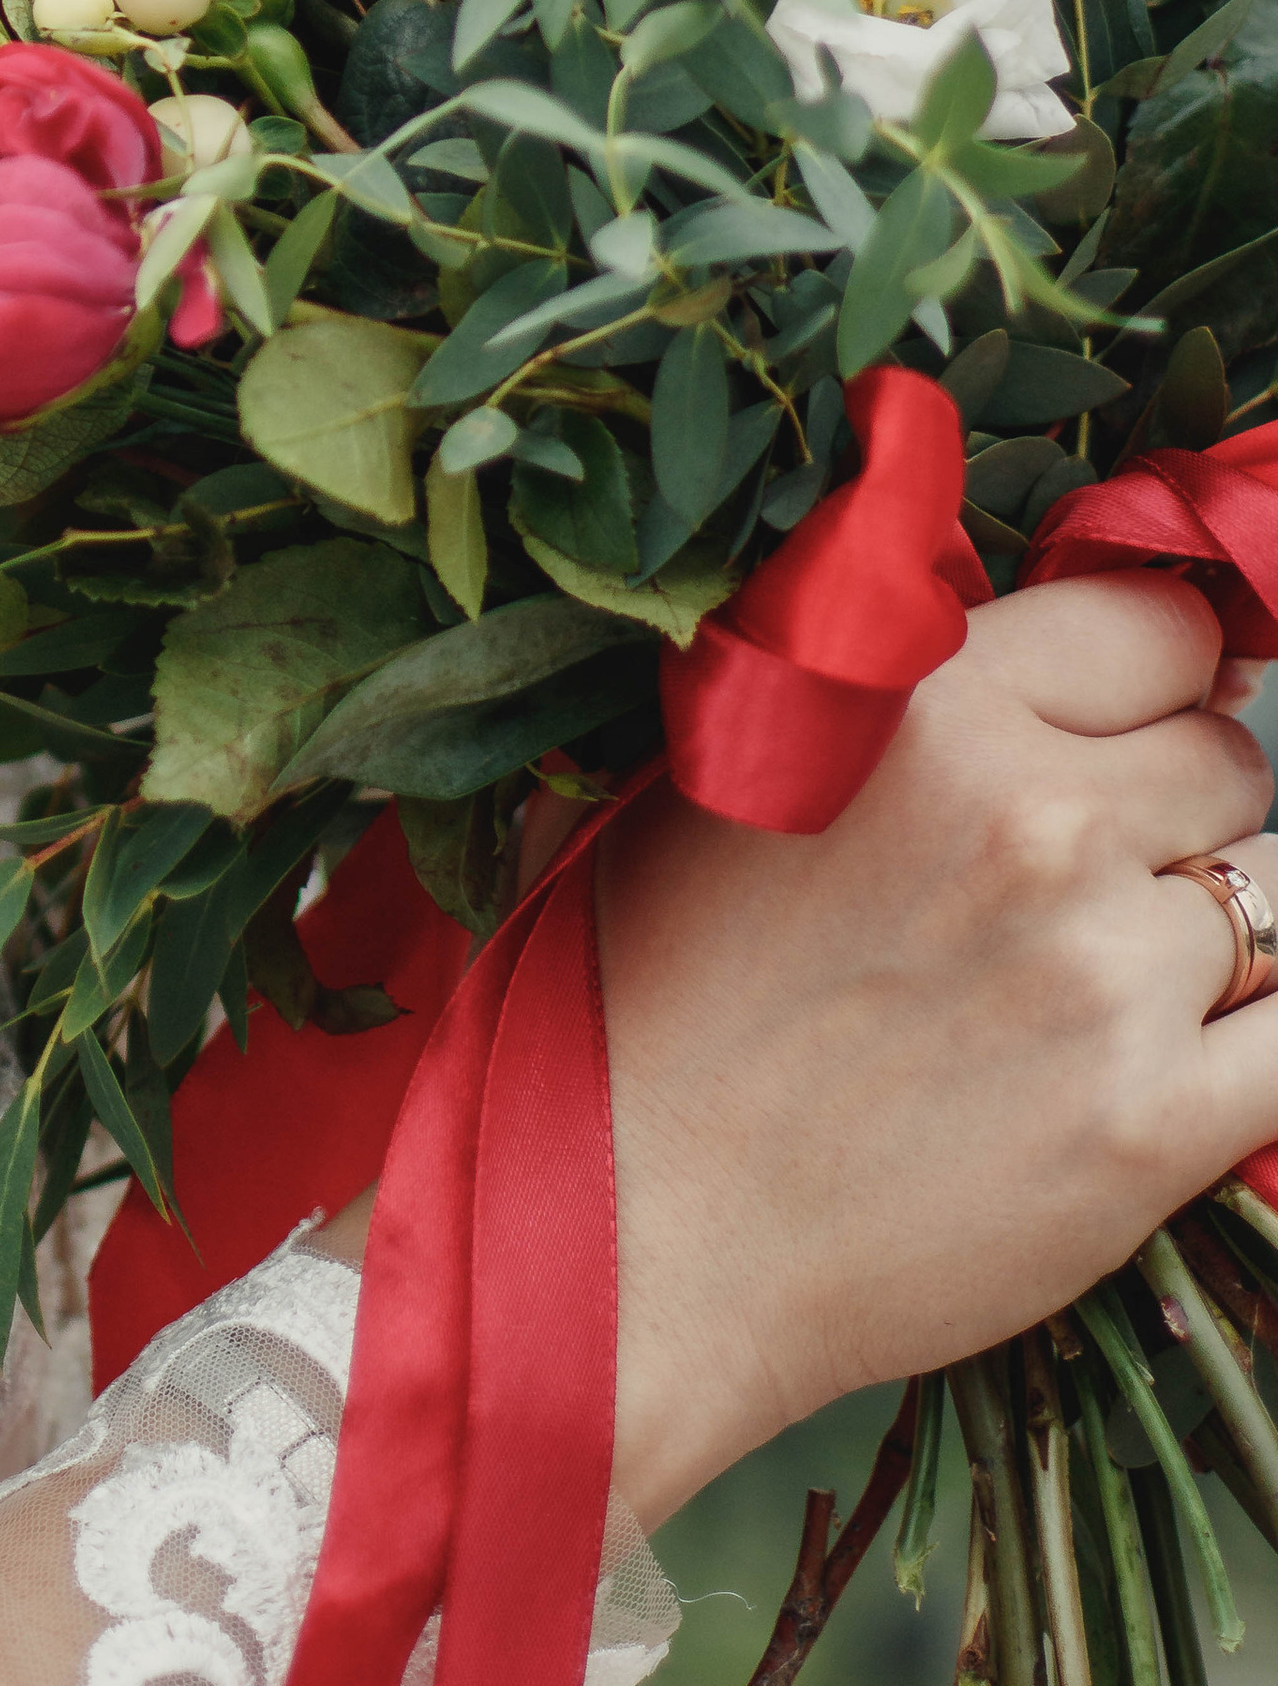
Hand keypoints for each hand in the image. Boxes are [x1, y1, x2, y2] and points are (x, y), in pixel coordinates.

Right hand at [601, 572, 1277, 1522]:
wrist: (633, 1221)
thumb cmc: (653, 986)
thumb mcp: (734, 761)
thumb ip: (902, 687)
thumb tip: (1063, 638)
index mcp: (927, 703)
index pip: (1156, 628)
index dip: (1147, 677)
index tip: (1124, 723)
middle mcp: (1034, 817)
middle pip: (1226, 757)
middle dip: (1172, 805)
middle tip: (1077, 874)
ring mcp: (1105, 975)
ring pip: (1272, 895)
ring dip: (1205, 927)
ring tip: (1094, 983)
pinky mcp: (1153, 1126)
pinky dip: (1256, 1041)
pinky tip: (1180, 1056)